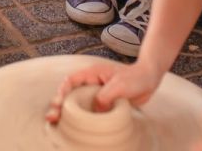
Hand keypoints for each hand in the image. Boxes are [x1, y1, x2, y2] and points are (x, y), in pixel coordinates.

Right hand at [46, 61, 161, 123]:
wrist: (149, 80)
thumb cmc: (134, 78)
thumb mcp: (119, 86)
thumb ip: (105, 96)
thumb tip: (95, 110)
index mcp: (91, 74)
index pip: (70, 81)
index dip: (62, 91)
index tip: (59, 103)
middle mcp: (90, 84)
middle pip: (69, 93)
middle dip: (58, 105)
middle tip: (52, 117)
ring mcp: (95, 94)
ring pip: (76, 103)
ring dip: (66, 113)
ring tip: (55, 122)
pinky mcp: (102, 104)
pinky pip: (88, 111)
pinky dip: (80, 118)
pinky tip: (73, 127)